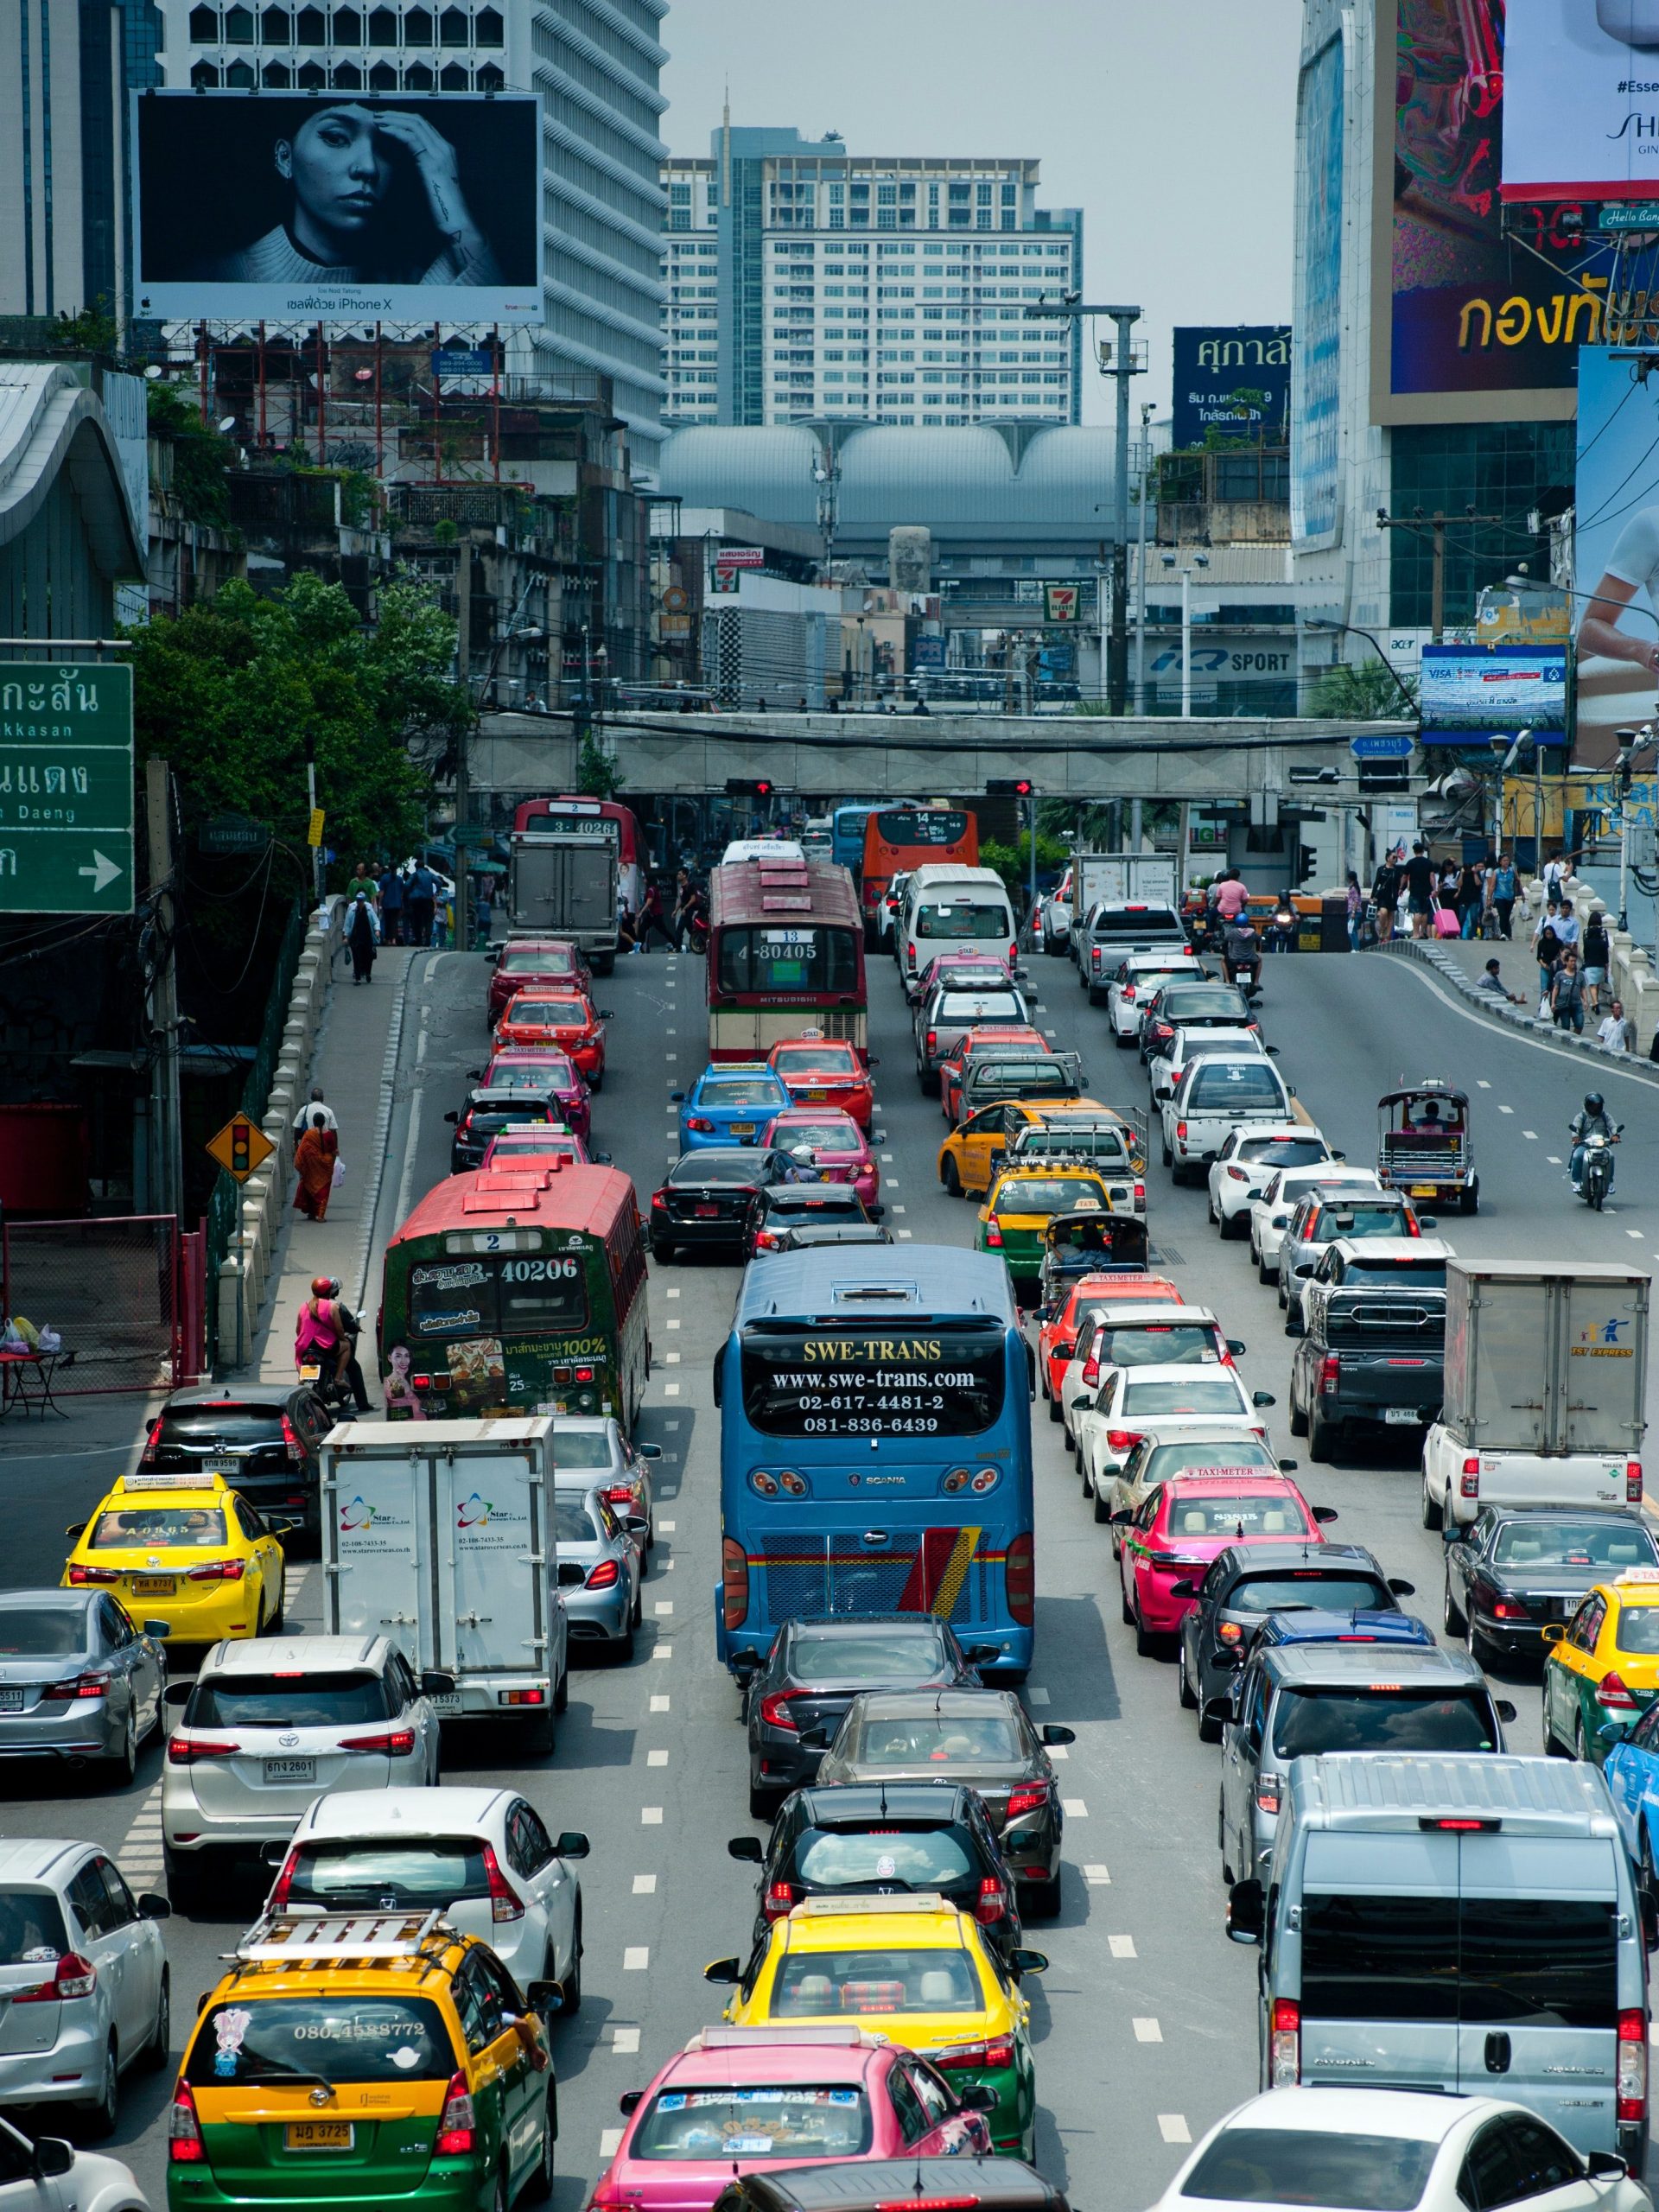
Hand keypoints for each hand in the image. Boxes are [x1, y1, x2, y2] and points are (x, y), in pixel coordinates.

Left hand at [372, 110, 482, 250]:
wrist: (456, 222)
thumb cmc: (443, 208)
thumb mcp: (432, 181)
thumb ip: (423, 166)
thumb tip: (406, 160)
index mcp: (446, 151)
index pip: (423, 125)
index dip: (403, 119)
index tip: (387, 120)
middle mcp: (445, 148)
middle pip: (418, 120)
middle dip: (396, 115)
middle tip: (379, 115)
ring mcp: (440, 154)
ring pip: (414, 125)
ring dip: (393, 120)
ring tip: (378, 120)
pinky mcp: (432, 162)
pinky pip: (411, 138)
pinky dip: (395, 131)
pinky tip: (384, 130)